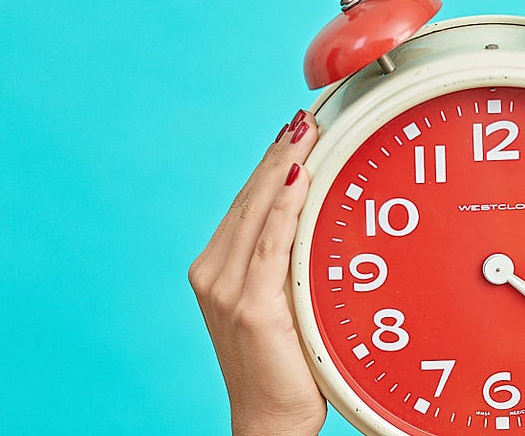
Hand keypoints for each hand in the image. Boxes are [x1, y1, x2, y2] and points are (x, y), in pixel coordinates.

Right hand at [188, 111, 324, 435]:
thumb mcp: (278, 304)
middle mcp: (211, 275)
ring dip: (283, 168)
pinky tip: (300, 179)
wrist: (268, 421)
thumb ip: (282, 263)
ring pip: (258, 213)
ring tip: (305, 134)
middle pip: (248, 199)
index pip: (243, 204)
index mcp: (213, 271)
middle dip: (277, 155)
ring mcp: (226, 290)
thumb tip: (313, 220)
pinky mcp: (251, 306)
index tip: (291, 132)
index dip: (267, 164)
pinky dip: (286, 207)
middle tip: (304, 118)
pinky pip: (272, 244)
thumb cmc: (280, 368)